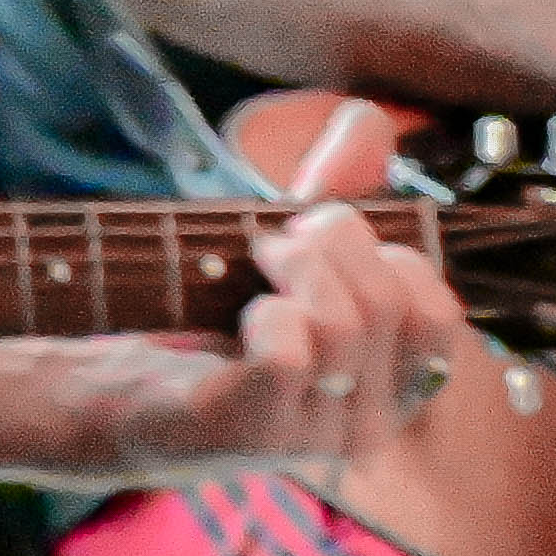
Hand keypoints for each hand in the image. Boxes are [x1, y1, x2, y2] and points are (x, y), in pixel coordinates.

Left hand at [117, 202, 479, 484]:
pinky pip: (287, 356)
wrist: (118, 390)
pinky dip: (265, 314)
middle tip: (276, 242)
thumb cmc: (212, 321)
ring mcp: (311, 438)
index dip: (387, 255)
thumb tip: (368, 117)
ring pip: (343, 324)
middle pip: (392, 304)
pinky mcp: (249, 434)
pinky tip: (241, 317)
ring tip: (254, 262)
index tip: (324, 240)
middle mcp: (366, 424)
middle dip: (334, 243)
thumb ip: (338, 188)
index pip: (437, 314)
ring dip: (294, 266)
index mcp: (390, 388)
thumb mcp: (287, 250)